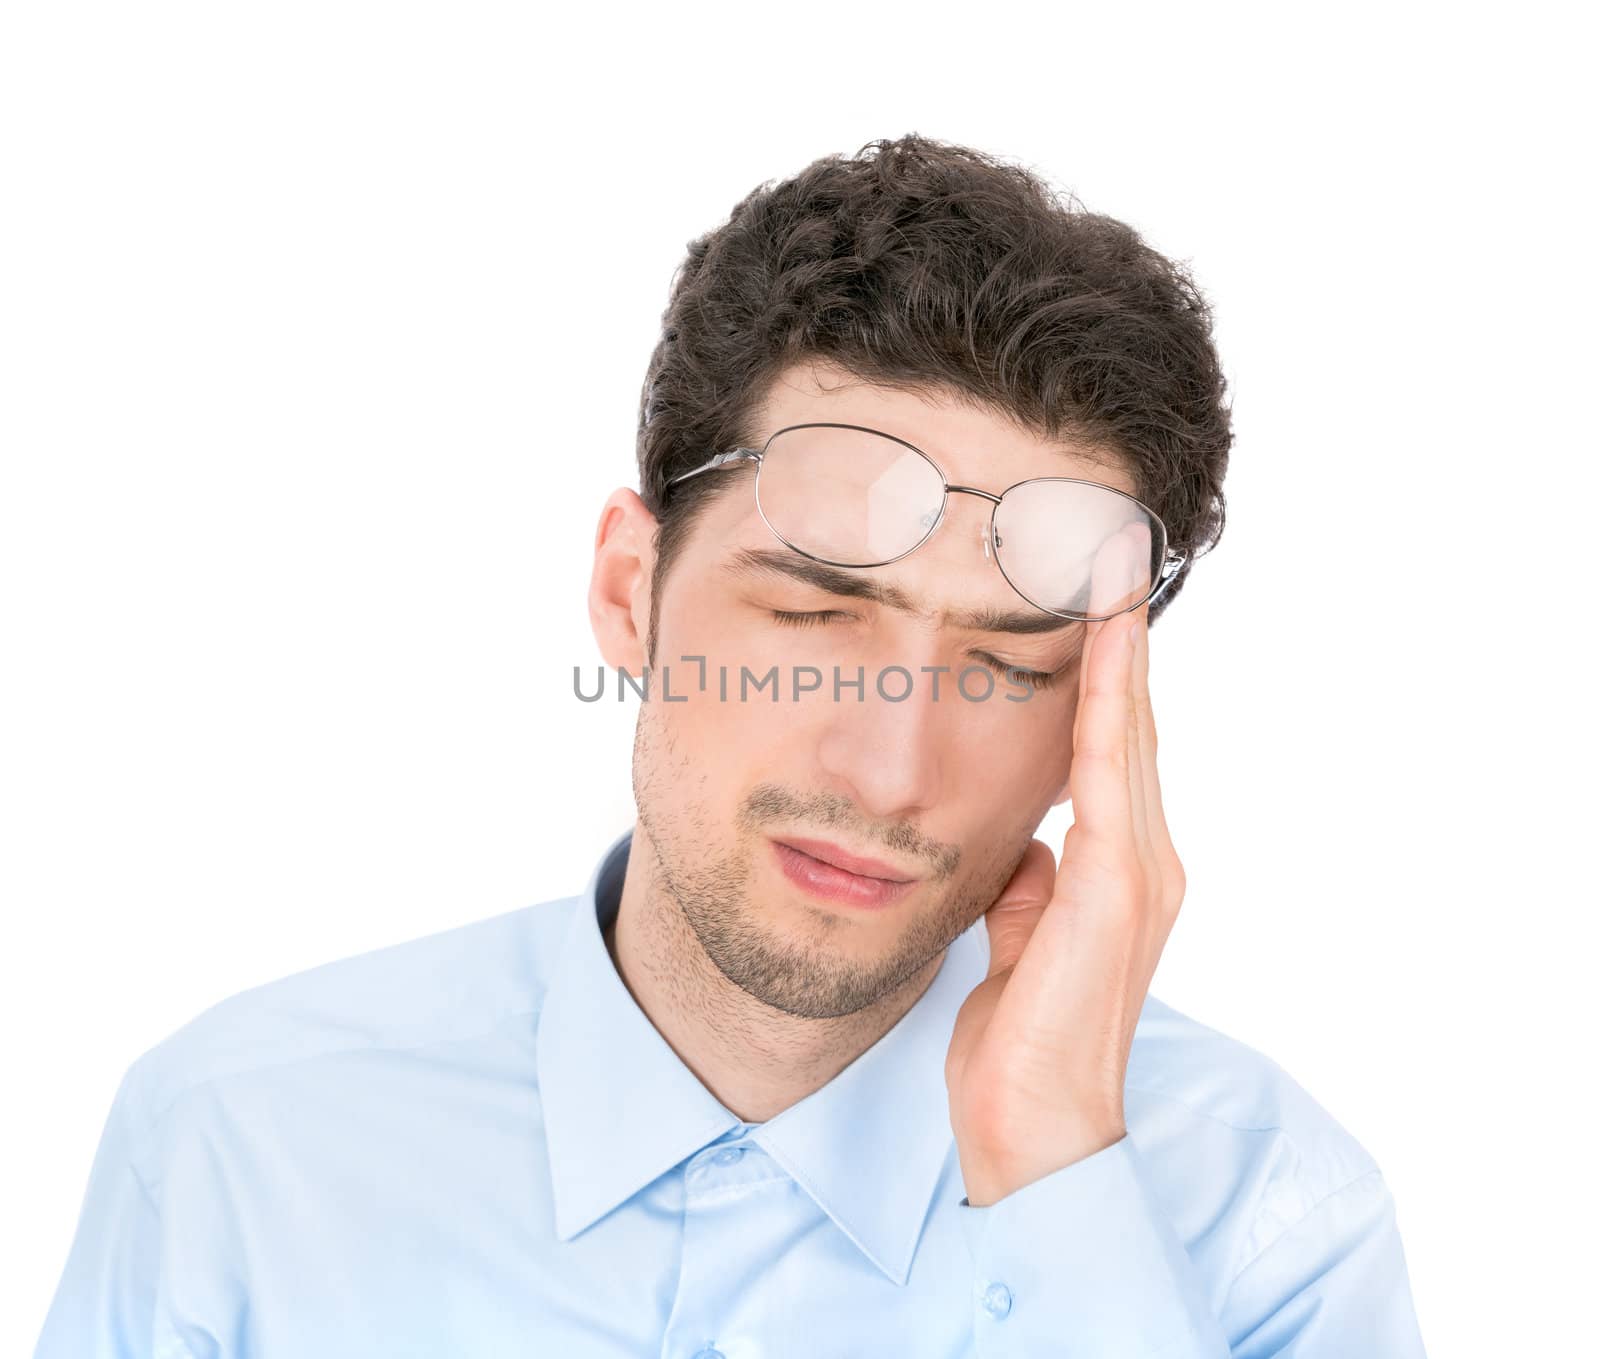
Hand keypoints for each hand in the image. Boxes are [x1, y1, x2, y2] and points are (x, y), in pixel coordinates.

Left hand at [945, 525, 1186, 1206]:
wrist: (1034, 1131)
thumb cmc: (1020, 1044)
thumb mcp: (1014, 942)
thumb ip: (1026, 888)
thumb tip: (1022, 846)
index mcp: (1119, 873)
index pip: (1113, 752)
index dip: (1108, 676)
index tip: (1094, 604)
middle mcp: (1144, 864)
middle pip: (1132, 730)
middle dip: (1123, 644)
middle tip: (1112, 558)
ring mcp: (1138, 879)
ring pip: (1130, 742)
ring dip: (1121, 658)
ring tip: (1111, 580)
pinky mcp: (1113, 898)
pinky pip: (1108, 784)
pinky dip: (1108, 715)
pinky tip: (1104, 659)